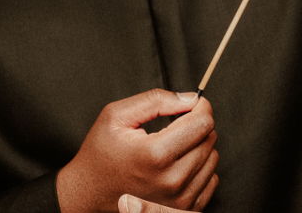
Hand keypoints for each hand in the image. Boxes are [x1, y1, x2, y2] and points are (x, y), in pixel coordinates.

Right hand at [56, 88, 218, 212]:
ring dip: (198, 145)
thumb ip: (156, 100)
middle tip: (174, 124)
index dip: (200, 106)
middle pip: (209, 139)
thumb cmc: (101, 152)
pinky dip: (200, 167)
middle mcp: (171, 181)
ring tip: (172, 145)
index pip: (202, 123)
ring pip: (212, 158)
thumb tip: (190, 98)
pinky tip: (177, 163)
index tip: (190, 104)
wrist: (89, 192)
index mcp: (155, 154)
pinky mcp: (184, 211)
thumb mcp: (117, 115)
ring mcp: (179, 200)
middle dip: (196, 124)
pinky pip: (211, 180)